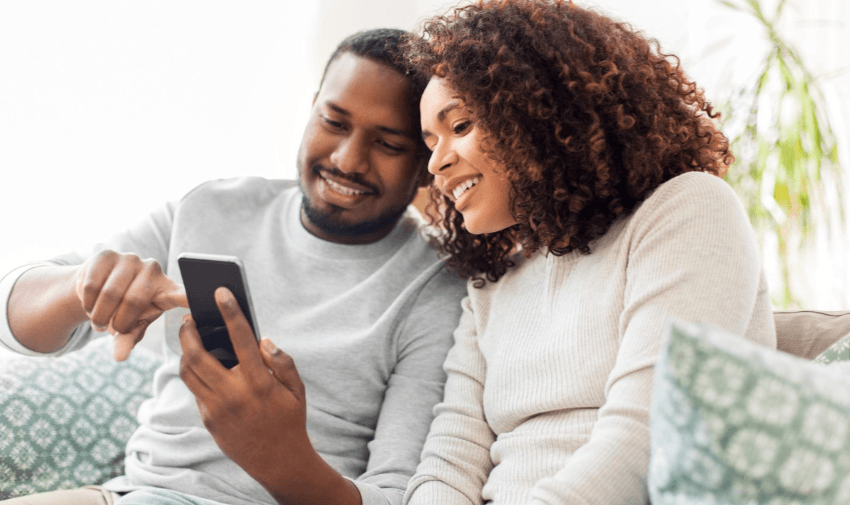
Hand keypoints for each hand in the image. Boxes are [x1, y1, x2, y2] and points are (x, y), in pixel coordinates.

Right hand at [74, 249, 187, 360]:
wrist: (95, 288)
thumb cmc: (122, 311)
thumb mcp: (130, 327)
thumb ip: (128, 339)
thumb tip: (119, 357)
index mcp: (167, 290)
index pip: (183, 295)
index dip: (193, 296)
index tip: (214, 296)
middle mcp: (152, 270)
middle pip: (133, 302)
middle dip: (116, 322)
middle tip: (109, 329)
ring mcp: (130, 259)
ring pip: (110, 294)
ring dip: (98, 315)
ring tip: (99, 319)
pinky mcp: (106, 254)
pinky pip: (92, 285)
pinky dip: (86, 302)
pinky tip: (90, 303)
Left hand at [178, 287, 359, 504]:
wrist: (278, 461)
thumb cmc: (290, 420)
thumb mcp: (297, 390)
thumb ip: (283, 362)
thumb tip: (263, 340)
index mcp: (259, 382)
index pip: (241, 339)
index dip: (230, 312)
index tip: (221, 292)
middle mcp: (233, 394)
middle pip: (198, 354)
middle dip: (189, 331)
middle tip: (189, 316)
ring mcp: (216, 408)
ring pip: (188, 372)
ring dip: (184, 350)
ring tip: (189, 336)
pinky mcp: (207, 419)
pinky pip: (194, 389)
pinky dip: (193, 371)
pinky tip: (199, 361)